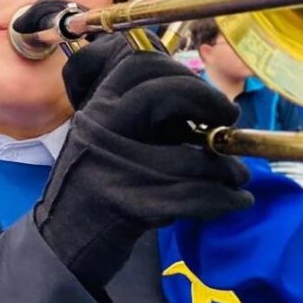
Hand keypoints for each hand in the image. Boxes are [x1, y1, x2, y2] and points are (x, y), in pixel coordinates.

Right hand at [35, 34, 253, 298]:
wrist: (63, 238)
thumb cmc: (97, 182)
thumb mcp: (107, 133)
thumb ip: (142, 109)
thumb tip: (201, 95)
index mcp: (97, 106)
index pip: (139, 63)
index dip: (182, 73)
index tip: (210, 95)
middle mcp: (99, 126)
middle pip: (161, 92)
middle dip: (207, 101)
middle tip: (230, 118)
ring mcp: (112, 165)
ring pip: (187, 155)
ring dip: (225, 167)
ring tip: (239, 174)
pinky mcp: (127, 205)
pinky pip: (191, 196)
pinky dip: (223, 199)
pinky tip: (238, 200)